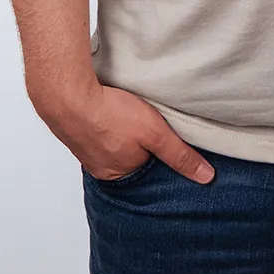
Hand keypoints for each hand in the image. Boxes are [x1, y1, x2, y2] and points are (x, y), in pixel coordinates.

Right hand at [31, 79, 215, 184]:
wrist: (67, 96)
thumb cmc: (110, 115)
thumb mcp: (156, 134)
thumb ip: (180, 155)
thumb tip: (206, 177)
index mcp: (118, 175)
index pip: (147, 170)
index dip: (157, 153)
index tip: (161, 138)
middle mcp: (99, 168)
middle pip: (128, 158)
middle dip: (137, 144)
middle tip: (143, 124)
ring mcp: (84, 150)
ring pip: (110, 144)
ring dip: (118, 132)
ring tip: (125, 115)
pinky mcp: (74, 130)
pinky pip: (94, 131)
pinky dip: (102, 123)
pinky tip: (107, 110)